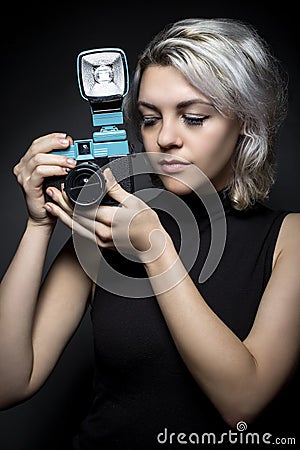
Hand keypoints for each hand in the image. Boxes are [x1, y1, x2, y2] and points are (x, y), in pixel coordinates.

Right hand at [13, 132, 75, 226]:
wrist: (45, 217)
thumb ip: (59, 163)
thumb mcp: (56, 176)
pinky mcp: (28, 186)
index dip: (52, 139)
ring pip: (38, 158)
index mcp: (28, 162)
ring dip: (58, 158)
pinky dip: (54, 169)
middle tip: (69, 144)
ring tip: (71, 162)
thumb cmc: (51, 197)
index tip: (66, 139)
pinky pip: (40, 172)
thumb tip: (71, 151)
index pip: (38, 144)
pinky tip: (64, 171)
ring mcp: (24, 176)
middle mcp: (23, 167)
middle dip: (54, 143)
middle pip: (37, 147)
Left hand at [45, 168, 167, 262]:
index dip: (70, 197)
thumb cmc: (147, 226)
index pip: (83, 208)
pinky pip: (81, 234)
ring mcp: (100, 241)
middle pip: (75, 217)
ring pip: (75, 227)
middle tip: (51, 193)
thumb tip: (106, 174)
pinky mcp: (100, 245)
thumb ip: (116, 189)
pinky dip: (71, 225)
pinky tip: (65, 218)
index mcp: (110, 220)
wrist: (152, 246)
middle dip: (61, 204)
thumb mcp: (134, 202)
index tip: (62, 188)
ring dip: (61, 215)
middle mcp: (102, 233)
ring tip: (51, 206)